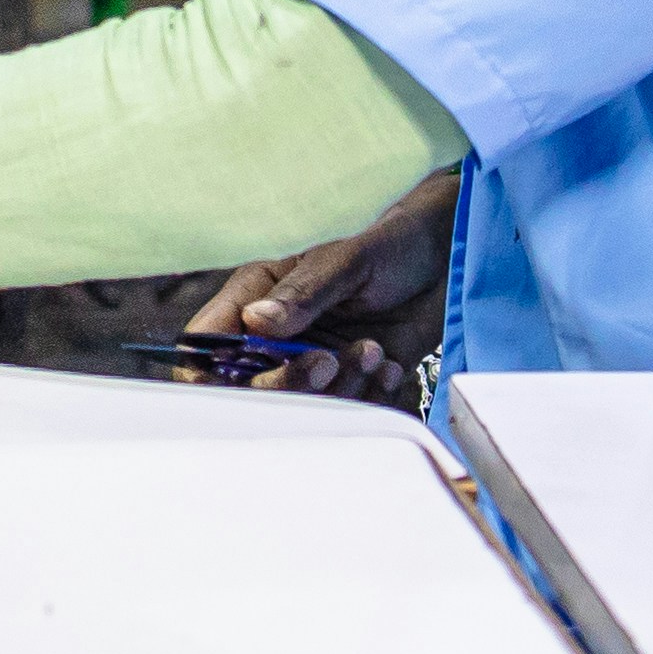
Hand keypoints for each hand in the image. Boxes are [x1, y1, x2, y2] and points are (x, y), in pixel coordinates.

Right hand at [186, 173, 457, 399]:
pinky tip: (388, 362)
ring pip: (303, 404)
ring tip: (373, 350)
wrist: (445, 260)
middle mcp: (277, 336)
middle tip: (328, 361)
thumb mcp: (346, 259)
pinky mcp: (351, 381)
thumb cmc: (388, 245)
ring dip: (342, 387)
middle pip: (248, 387)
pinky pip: (348, 408)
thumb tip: (257, 322)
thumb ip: (303, 292)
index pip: (207, 344)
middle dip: (289, 384)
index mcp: (256, 297)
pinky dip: (371, 394)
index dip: (209, 372)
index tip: (248, 376)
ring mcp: (313, 360)